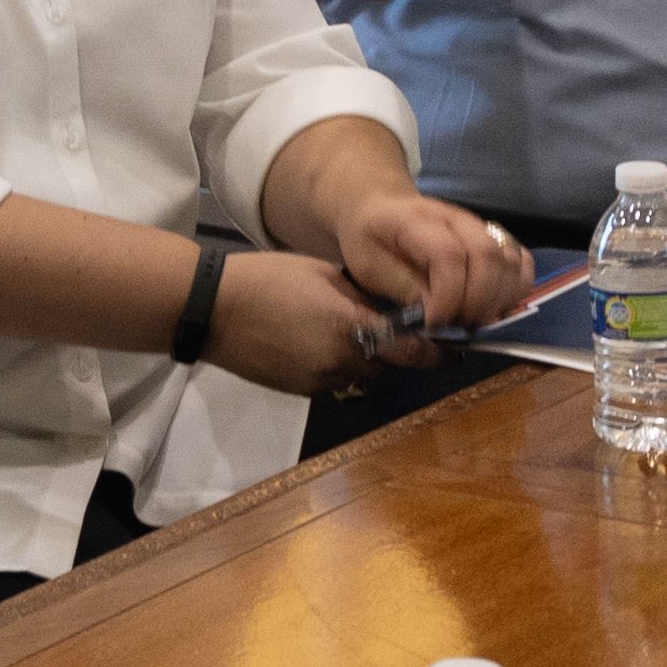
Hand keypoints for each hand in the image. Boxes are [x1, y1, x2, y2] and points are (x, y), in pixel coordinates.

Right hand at [203, 251, 418, 398]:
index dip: (438, 353)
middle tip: (396, 331)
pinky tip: (318, 344)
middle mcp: (340, 362)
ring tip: (351, 334)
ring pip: (363, 377)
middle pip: (390, 368)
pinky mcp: (302, 392)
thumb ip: (361, 298)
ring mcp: (320, 382)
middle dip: (398, 353)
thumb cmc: (267, 278)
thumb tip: (387, 312)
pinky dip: (339, 367)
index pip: (412, 350)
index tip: (455, 350)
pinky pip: (335, 382)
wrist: (210, 310)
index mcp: (349, 327)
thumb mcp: (324, 274)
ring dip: (368, 361)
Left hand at [324, 190, 532, 335]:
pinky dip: (516, 287)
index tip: (434, 323)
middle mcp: (456, 219)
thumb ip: (404, 289)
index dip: (448, 296)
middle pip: (487, 257)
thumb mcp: (370, 267)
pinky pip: (522, 261)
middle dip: (476, 302)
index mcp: (417, 222)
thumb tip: (437, 317)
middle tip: (456, 325)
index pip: (448, 255)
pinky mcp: (494, 237)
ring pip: (509, 259)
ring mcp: (480, 226)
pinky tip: (495, 305)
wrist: (380, 206)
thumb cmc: (371, 239)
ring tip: (473, 319)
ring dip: (498, 299)